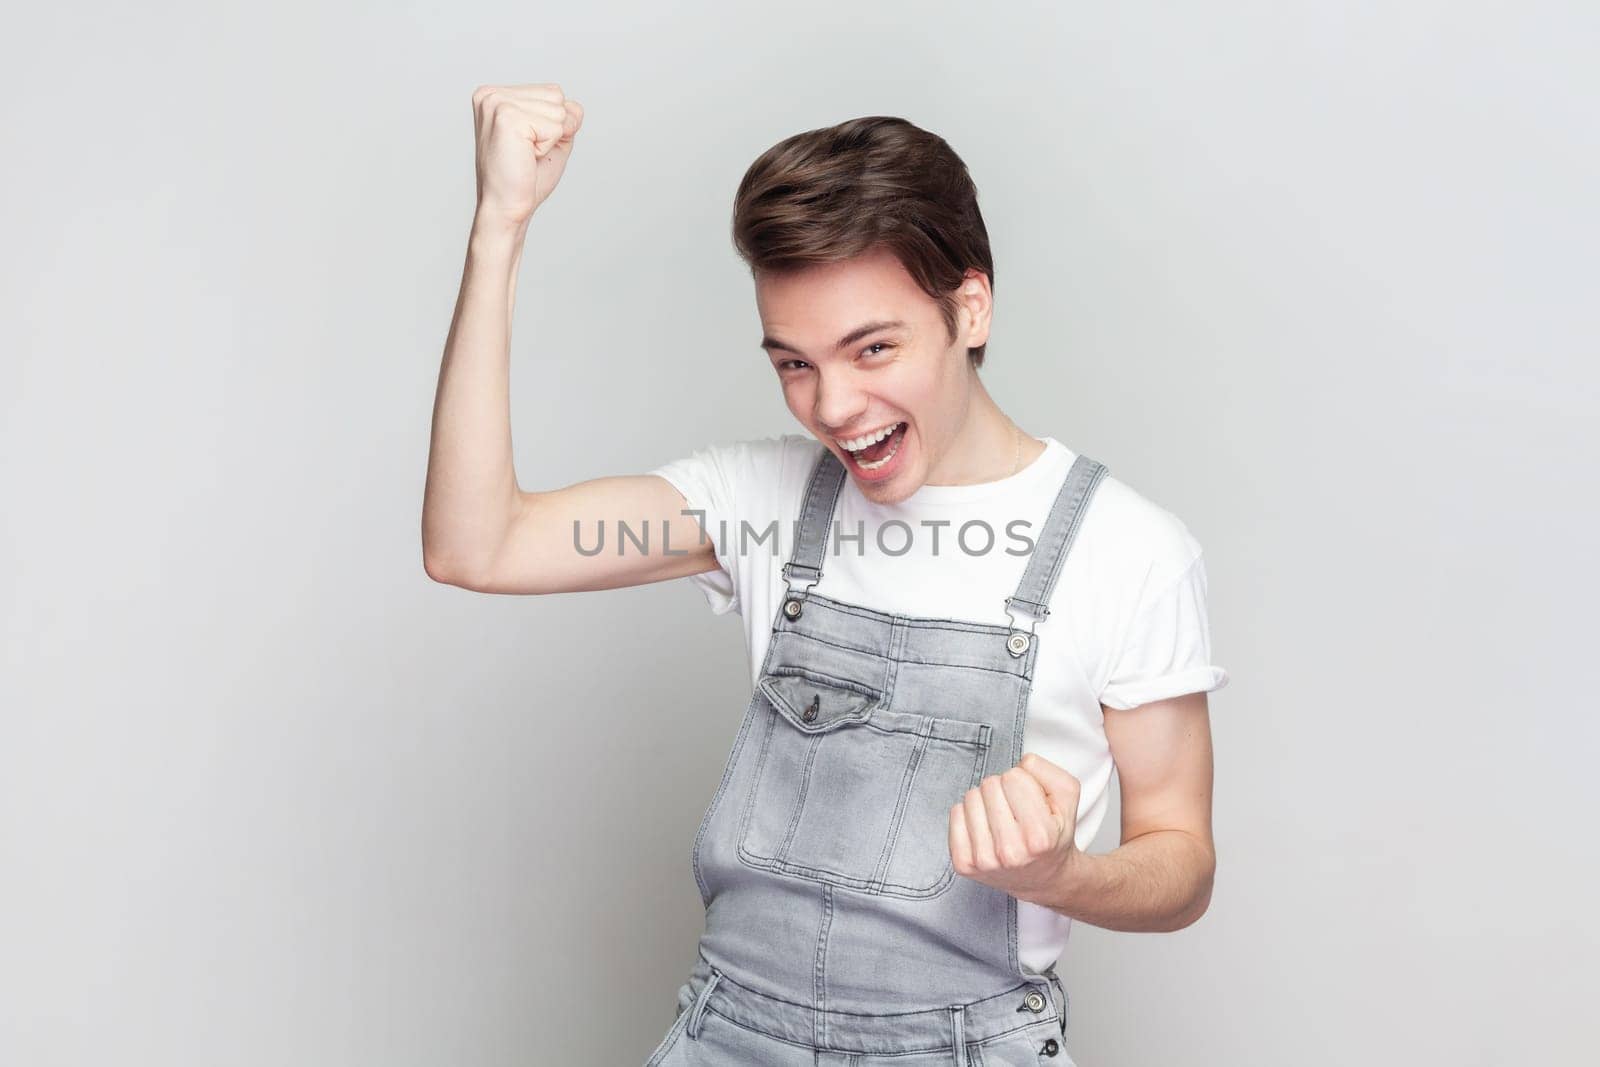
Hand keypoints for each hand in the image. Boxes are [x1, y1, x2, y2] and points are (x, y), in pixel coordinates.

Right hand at [471, 82, 584, 228]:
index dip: (553, 124)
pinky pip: (555, 127)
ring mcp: (497, 103)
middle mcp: (491, 95)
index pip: (553, 92)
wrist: (507, 208)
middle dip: (554, 130)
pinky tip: (525, 156)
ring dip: (550, 139)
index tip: (527, 145)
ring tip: (525, 154)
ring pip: (558, 110)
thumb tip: (574, 106)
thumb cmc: (525, 179)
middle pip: (557, 96)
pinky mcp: (507, 117)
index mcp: (495, 95)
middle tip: (527, 153)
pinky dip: (547, 146)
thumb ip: (565, 117)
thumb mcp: (551, 139)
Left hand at [949, 752, 1082, 905]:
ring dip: (986, 801)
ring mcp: (984, 861)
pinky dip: (969, 815)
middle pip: (990, 784)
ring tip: (1002, 820)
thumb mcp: (1067, 798)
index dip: (1024, 782)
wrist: (1044, 878)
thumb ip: (1046, 770)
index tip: (1031, 802)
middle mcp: (1010, 852)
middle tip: (1016, 811)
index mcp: (1039, 837)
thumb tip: (1018, 764)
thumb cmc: (1054, 833)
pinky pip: (955, 814)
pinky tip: (986, 828)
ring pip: (971, 796)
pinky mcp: (964, 864)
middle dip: (1004, 790)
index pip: (1013, 777)